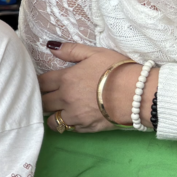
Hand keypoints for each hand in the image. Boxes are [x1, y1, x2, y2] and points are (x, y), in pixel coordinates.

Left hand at [39, 42, 155, 131]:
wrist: (138, 94)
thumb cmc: (117, 70)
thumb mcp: (95, 53)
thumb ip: (71, 50)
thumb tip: (50, 46)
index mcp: (65, 79)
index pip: (41, 83)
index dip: (39, 83)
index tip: (41, 83)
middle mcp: (66, 99)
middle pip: (43, 102)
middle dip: (42, 99)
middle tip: (47, 96)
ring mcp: (75, 116)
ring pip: (53, 120)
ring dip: (53, 114)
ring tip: (59, 110)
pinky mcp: (86, 128)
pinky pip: (69, 129)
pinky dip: (68, 125)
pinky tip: (73, 118)